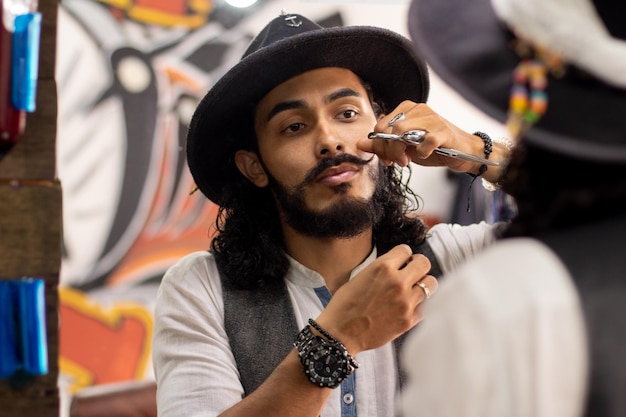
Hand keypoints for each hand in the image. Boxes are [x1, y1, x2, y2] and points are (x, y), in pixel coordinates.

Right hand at [315, 244, 437, 354]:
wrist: (340, 333)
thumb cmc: (344, 306)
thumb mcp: (360, 277)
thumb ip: (381, 270)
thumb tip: (397, 266)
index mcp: (382, 267)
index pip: (406, 250)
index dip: (403, 255)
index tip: (402, 261)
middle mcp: (398, 281)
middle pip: (424, 263)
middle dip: (418, 265)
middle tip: (412, 272)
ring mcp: (406, 301)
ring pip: (431, 283)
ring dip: (423, 284)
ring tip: (414, 290)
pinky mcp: (410, 320)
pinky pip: (426, 306)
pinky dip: (420, 304)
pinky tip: (409, 306)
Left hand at [358, 101, 484, 172]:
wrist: (464, 151)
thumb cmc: (434, 147)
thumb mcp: (404, 147)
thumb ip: (382, 145)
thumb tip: (360, 143)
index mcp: (406, 109)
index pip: (380, 125)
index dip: (379, 145)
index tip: (387, 159)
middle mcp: (418, 110)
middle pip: (388, 129)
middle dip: (387, 149)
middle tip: (396, 161)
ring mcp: (432, 119)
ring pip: (401, 131)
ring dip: (400, 151)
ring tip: (406, 160)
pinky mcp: (443, 132)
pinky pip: (425, 141)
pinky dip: (421, 152)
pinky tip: (424, 155)